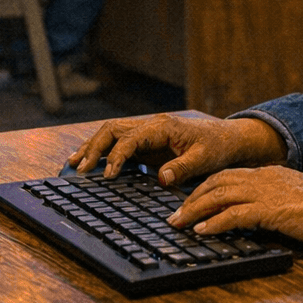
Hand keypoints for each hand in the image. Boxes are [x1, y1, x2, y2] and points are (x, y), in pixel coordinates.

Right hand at [68, 114, 286, 186]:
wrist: (228, 139)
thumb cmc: (217, 147)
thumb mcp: (204, 160)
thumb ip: (182, 168)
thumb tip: (161, 177)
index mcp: (162, 126)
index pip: (130, 139)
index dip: (117, 156)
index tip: (109, 176)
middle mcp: (151, 125)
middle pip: (113, 129)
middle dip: (94, 147)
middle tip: (80, 168)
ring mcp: (147, 132)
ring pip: (112, 132)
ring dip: (93, 146)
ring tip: (74, 163)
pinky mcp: (147, 141)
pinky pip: (120, 142)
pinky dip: (103, 149)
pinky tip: (91, 162)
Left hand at [170, 166, 302, 256]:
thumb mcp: (295, 199)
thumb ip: (274, 202)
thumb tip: (258, 215)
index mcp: (269, 174)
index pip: (228, 175)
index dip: (205, 187)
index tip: (189, 200)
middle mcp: (264, 178)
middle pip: (217, 182)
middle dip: (192, 198)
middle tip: (174, 215)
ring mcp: (267, 192)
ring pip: (220, 195)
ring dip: (195, 210)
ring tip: (179, 224)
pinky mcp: (272, 209)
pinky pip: (235, 213)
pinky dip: (215, 222)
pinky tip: (203, 231)